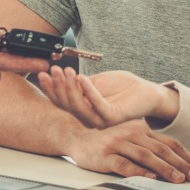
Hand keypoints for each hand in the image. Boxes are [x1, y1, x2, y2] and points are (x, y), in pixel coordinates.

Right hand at [37, 66, 177, 127]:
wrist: (146, 92)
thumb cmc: (122, 87)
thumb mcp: (96, 81)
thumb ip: (80, 83)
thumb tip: (62, 76)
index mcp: (83, 111)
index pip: (61, 101)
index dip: (51, 88)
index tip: (43, 73)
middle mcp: (89, 119)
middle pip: (67, 104)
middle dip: (58, 86)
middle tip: (54, 69)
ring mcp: (100, 120)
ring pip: (79, 107)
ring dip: (71, 88)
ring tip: (68, 71)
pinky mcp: (113, 118)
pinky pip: (97, 106)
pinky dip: (89, 91)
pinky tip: (83, 78)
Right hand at [64, 120, 189, 182]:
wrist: (76, 135)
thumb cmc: (107, 142)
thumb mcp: (131, 139)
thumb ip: (148, 147)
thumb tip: (175, 166)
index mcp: (142, 129)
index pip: (169, 143)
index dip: (186, 157)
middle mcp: (132, 133)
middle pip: (161, 150)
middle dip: (181, 165)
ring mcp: (118, 143)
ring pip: (146, 156)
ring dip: (164, 168)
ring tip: (178, 179)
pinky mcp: (105, 155)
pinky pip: (124, 164)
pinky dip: (138, 171)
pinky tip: (150, 178)